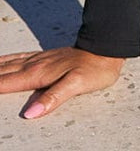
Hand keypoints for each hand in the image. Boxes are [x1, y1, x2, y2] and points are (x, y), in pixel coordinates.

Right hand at [0, 46, 123, 118]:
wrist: (107, 48)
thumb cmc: (94, 69)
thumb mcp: (76, 85)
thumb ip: (53, 98)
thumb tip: (30, 113)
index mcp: (39, 74)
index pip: (6, 83)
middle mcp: (35, 65)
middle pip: (3, 72)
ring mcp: (40, 59)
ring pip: (9, 64)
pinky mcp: (46, 57)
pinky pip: (19, 58)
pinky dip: (6, 60)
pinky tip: (2, 61)